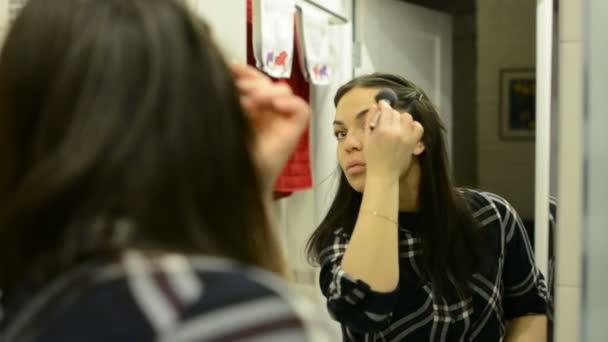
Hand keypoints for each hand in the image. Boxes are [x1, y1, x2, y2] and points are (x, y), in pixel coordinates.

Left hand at [230, 64, 309, 191]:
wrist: (238, 179)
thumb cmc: (231, 153)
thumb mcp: (226, 116)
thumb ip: (228, 97)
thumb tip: (226, 71)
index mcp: (250, 108)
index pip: (254, 80)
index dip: (245, 71)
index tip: (231, 67)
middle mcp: (267, 112)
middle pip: (268, 82)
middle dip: (254, 82)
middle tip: (240, 91)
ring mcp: (281, 121)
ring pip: (284, 91)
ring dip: (267, 91)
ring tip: (252, 102)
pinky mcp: (294, 131)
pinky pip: (301, 109)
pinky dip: (290, 103)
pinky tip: (274, 106)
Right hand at [363, 101, 423, 179]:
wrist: (384, 174)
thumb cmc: (372, 157)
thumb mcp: (367, 138)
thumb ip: (370, 120)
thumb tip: (374, 106)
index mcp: (382, 130)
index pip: (386, 109)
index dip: (384, 105)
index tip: (382, 104)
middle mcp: (396, 132)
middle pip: (396, 113)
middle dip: (390, 114)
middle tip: (386, 120)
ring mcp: (406, 137)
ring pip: (407, 117)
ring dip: (401, 118)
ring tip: (396, 125)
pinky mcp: (413, 142)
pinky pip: (418, 126)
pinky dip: (413, 125)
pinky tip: (406, 129)